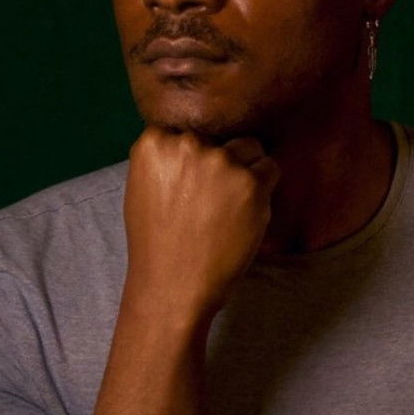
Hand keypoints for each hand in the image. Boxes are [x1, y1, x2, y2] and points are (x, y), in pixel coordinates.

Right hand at [123, 126, 279, 320]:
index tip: (191, 178)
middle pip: (219, 136)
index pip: (186, 128)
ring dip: (246, 168)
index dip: (194, 154)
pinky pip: (270, 168)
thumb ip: (166, 156)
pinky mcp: (252, 183)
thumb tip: (195, 137)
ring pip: (249, 147)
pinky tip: (247, 209)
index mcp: (155, 142)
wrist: (173, 285)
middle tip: (212, 196)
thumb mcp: (143, 185)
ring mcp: (222, 161)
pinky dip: (264, 186)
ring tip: (232, 203)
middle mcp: (189, 144)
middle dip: (219, 159)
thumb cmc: (156, 240)